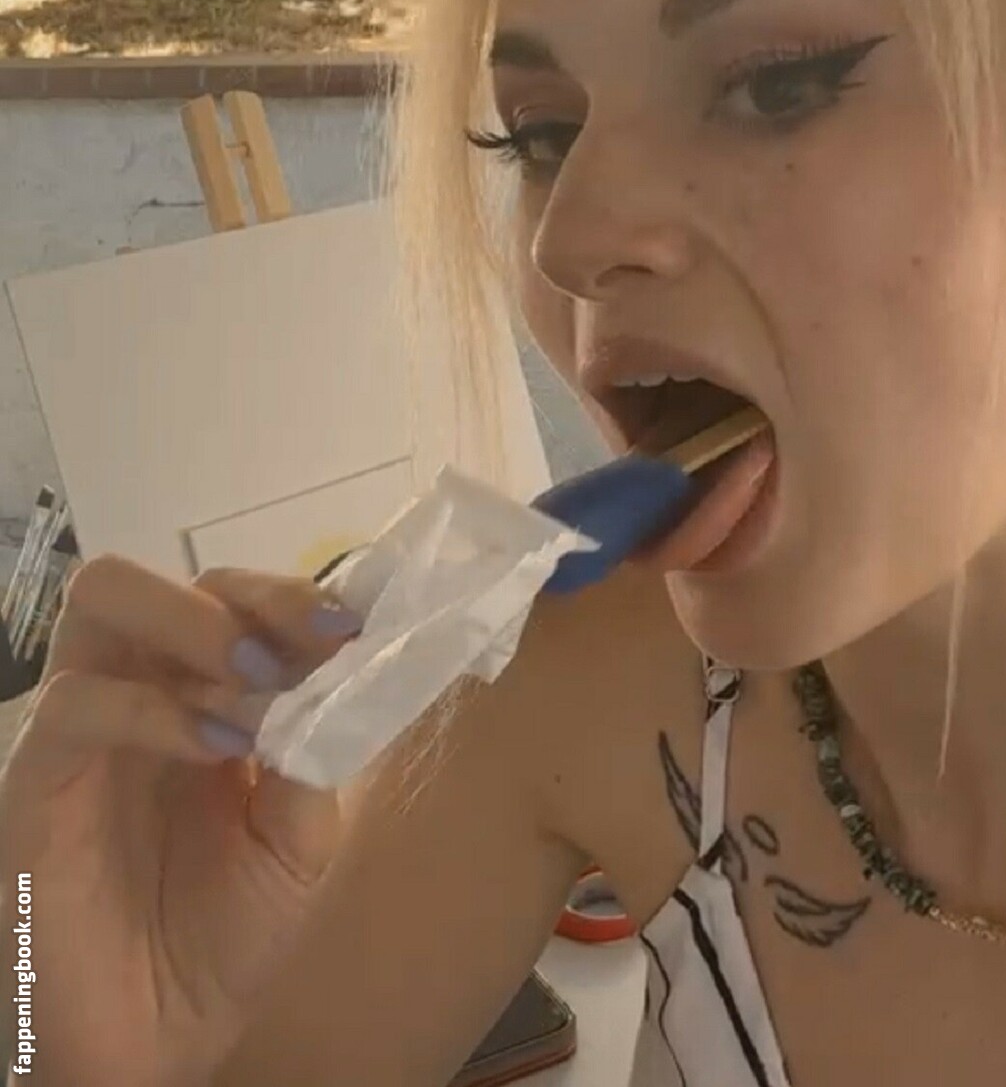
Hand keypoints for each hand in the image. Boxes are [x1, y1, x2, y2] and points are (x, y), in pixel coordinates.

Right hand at [0, 557, 362, 1086]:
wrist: (160, 1038)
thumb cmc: (228, 935)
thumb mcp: (304, 837)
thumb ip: (319, 749)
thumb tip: (343, 670)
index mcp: (205, 700)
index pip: (235, 600)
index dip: (297, 596)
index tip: (359, 624)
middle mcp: (139, 695)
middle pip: (163, 577)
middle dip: (247, 591)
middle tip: (313, 639)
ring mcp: (85, 729)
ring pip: (102, 602)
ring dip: (198, 624)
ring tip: (262, 682)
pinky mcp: (36, 779)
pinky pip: (78, 704)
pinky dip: (160, 710)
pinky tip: (222, 748)